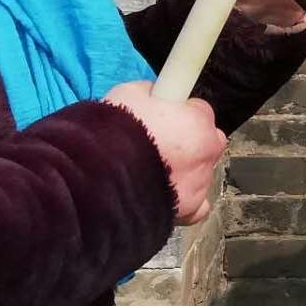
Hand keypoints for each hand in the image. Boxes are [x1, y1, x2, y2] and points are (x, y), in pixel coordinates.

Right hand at [103, 82, 227, 224]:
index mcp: (198, 121)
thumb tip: (154, 94)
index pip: (199, 111)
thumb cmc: (115, 131)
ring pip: (201, 173)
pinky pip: (198, 207)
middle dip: (189, 142)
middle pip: (207, 142)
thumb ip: (151, 93)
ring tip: (152, 174)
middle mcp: (207, 153)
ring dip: (184, 172)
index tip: (163, 118)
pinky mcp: (188, 211)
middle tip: (159, 146)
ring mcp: (200, 184)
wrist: (99, 177)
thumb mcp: (128, 93)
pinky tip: (168, 197)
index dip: (180, 114)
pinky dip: (187, 202)